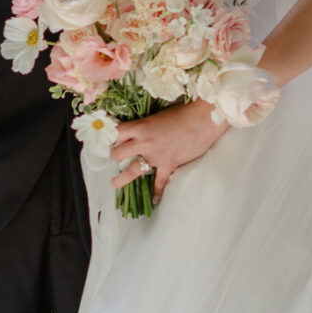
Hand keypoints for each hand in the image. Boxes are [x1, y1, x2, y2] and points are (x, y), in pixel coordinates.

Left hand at [107, 101, 224, 204]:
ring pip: (132, 171)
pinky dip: (157, 192)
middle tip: (114, 157)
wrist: (203, 120)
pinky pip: (160, 183)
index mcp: (140, 127)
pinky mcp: (168, 166)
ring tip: (114, 183)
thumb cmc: (183, 112)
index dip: (111, 135)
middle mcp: (143, 143)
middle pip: (118, 153)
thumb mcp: (158, 115)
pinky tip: (154, 200)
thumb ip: (146, 125)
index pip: (116, 132)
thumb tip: (141, 130)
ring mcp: (155, 157)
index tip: (108, 138)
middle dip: (114, 155)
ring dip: (121, 178)